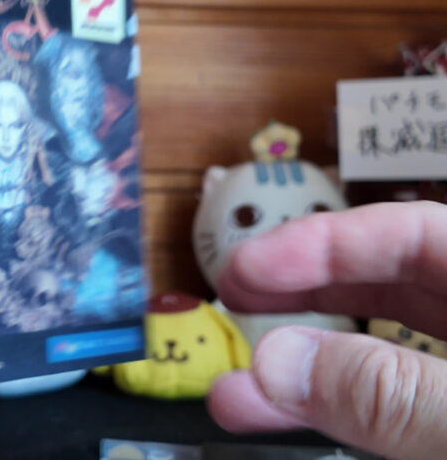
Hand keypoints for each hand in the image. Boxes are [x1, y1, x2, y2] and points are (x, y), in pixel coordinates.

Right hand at [207, 201, 446, 459]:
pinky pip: (396, 406)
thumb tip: (275, 361)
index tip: (245, 270)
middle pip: (397, 284)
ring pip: (392, 352)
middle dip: (306, 289)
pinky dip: (344, 410)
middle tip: (232, 299)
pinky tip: (296, 413)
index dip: (323, 242)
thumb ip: (388, 392)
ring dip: (309, 365)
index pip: (413, 232)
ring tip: (242, 383)